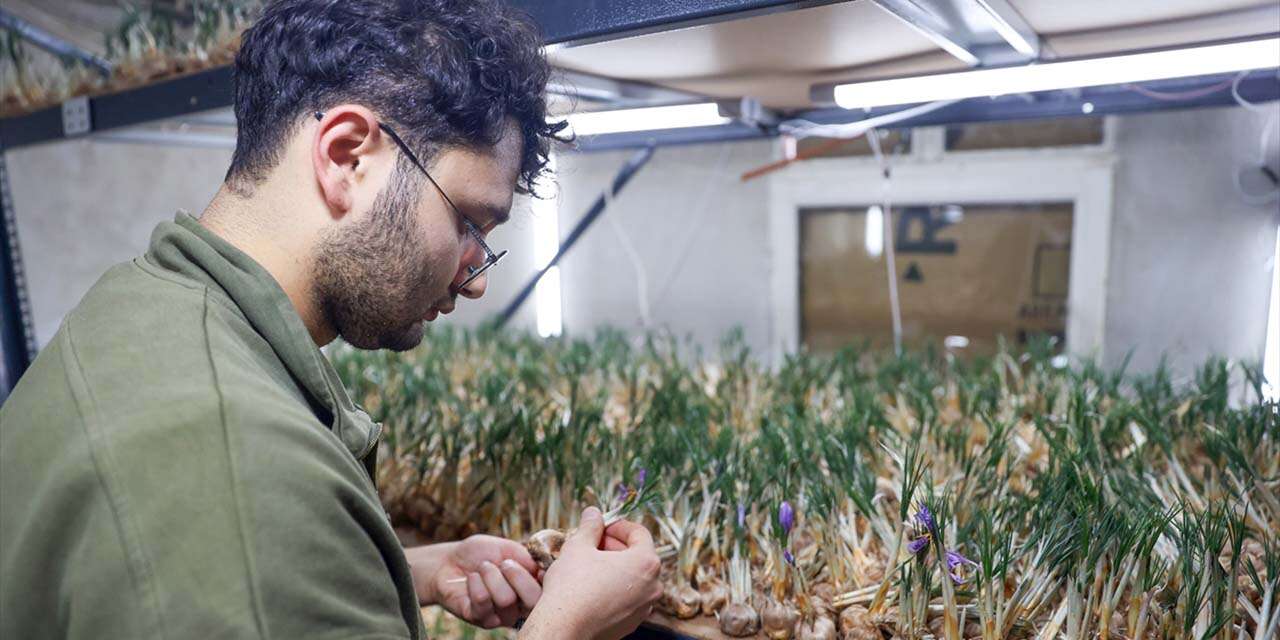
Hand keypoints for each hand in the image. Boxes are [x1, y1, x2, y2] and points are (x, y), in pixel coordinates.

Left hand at [407, 535, 541, 628]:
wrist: (448, 561)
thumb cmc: (478, 554)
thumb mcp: (507, 548)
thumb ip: (526, 558)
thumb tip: (541, 569)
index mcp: (529, 588)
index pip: (547, 592)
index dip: (544, 579)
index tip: (535, 567)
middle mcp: (519, 606)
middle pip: (532, 600)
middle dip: (516, 574)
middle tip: (503, 564)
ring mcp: (500, 615)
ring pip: (506, 599)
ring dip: (491, 575)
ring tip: (482, 568)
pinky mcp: (480, 619)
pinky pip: (483, 601)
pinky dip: (476, 582)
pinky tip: (472, 578)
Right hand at [519, 507, 662, 639]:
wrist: (564, 628)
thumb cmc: (572, 587)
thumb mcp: (578, 547)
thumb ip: (590, 526)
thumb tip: (593, 513)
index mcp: (646, 563)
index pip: (639, 533)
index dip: (618, 525)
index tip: (601, 526)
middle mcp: (653, 587)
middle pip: (638, 556)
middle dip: (614, 546)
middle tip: (591, 543)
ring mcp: (644, 608)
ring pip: (632, 578)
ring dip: (613, 568)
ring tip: (588, 564)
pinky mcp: (631, 624)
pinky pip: (627, 598)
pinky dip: (613, 588)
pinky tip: (591, 587)